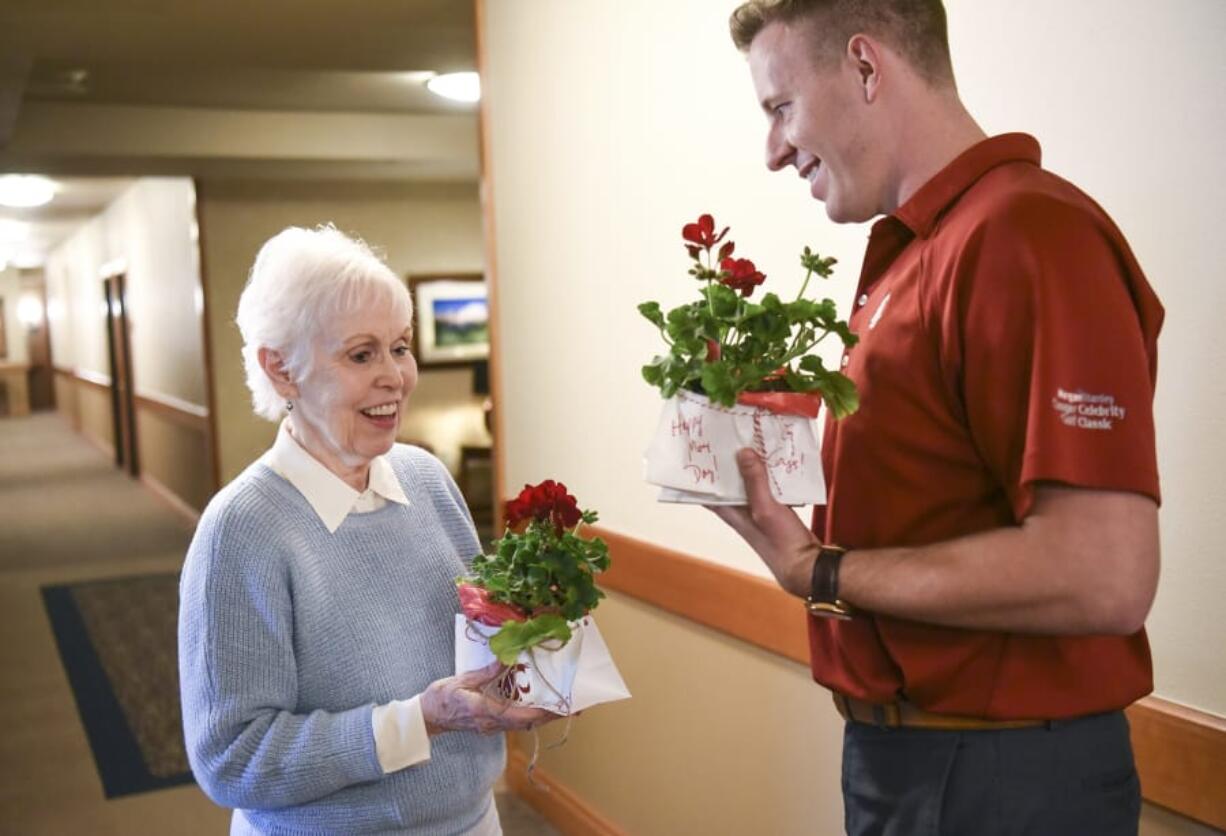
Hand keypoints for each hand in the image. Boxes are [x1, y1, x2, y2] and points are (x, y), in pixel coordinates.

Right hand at [420, 661, 558, 735]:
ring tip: (562, 704)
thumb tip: (506, 659)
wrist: (426, 717)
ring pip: (523, 724)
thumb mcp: (462, 680)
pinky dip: (530, 713)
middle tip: (572, 706)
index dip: (540, 712)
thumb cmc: (440, 698)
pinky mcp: (490, 724)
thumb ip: (486, 673)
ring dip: (543, 716)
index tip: (558, 707)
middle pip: (527, 722)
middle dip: (550, 715)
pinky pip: (515, 721)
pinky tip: (539, 704)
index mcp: (484, 711)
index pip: (518, 715)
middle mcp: (491, 723)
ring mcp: (491, 726)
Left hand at [707, 448, 819, 597]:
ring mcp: (759, 510)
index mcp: (732, 512)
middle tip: (730, 437)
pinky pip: (770, 487)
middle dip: (730, 462)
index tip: (697, 453)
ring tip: (754, 442)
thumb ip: (754, 482)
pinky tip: (779, 463)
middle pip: (731, 482)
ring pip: (752, 482)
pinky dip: (772, 475)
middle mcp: (742, 510)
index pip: (708, 491)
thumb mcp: (765, 508)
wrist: (805, 565)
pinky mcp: (776, 510)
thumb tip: (742, 453)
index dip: (702, 474)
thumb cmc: (780, 543)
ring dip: (753, 466)